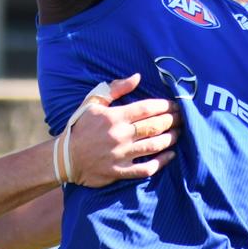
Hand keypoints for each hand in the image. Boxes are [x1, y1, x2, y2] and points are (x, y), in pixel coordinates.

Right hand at [64, 73, 180, 186]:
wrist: (65, 157)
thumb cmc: (80, 127)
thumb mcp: (92, 102)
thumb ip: (115, 89)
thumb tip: (137, 77)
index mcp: (114, 116)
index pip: (147, 109)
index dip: (165, 106)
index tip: (176, 105)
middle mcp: (120, 135)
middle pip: (154, 126)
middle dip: (172, 121)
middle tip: (183, 118)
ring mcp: (120, 155)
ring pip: (153, 146)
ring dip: (170, 139)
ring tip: (179, 133)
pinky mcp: (119, 171)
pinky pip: (145, 169)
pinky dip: (160, 162)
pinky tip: (170, 155)